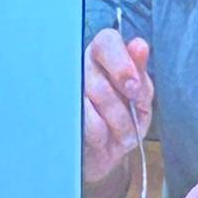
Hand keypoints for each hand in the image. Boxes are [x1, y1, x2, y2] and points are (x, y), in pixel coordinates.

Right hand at [82, 27, 153, 197]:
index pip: (107, 41)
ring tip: (120, 132)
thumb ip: (139, 72)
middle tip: (131, 119)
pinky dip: (100, 133)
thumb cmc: (122, 121)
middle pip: (101, 79)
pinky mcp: (58, 113)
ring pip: (93, 99)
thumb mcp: (139, 98)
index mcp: (103, 56)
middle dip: (121, 106)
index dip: (122, 64)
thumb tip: (139, 45)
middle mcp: (80, 66)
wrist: (102, 156)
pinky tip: (102, 138)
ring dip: (116, 122)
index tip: (133, 88)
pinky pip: (84, 120)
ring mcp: (66, 89)